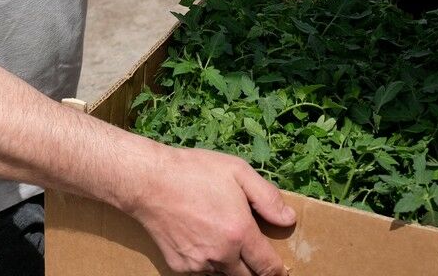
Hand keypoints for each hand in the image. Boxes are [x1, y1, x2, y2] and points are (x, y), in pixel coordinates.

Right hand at [126, 144, 294, 275]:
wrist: (149, 181)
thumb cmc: (195, 172)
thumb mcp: (238, 172)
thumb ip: (267, 198)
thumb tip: (288, 220)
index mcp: (239, 233)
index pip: (267, 267)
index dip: (277, 271)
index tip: (280, 270)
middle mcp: (221, 255)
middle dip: (253, 269)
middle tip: (253, 254)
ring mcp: (198, 264)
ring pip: (223, 275)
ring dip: (230, 265)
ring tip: (223, 239)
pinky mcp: (179, 267)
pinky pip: (202, 271)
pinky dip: (207, 262)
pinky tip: (202, 238)